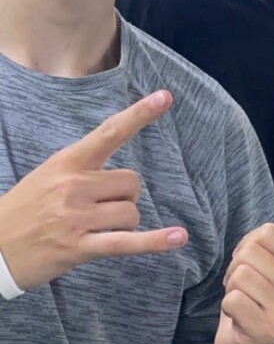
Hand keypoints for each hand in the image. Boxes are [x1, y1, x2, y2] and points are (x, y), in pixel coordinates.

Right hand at [0, 91, 187, 290]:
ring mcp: (76, 217)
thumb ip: (82, 169)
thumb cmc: (24, 211)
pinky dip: (155, 242)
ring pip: (131, 213)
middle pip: (132, 183)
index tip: (164, 97)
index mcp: (66, 163)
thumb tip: (121, 176)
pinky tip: (178, 237)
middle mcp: (73, 185)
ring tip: (93, 230)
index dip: (139, 115)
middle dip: (124, 197)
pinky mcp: (80, 247)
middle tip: (98, 210)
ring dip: (123, 223)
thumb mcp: (47, 176)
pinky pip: (127, 242)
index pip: (109, 132)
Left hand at [214, 198, 273, 343]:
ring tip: (242, 300)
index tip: (252, 264)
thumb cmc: (258, 298)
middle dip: (236, 268)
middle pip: (250, 253)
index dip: (249, 244)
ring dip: (232, 288)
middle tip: (244, 286)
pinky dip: (228, 306)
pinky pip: (233, 299)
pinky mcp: (266, 329)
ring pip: (240, 275)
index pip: (269, 232)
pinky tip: (239, 316)